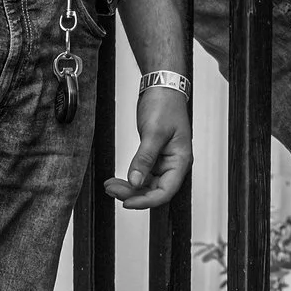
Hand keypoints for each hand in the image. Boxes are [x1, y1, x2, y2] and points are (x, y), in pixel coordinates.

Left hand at [106, 85, 191, 207]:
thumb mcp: (153, 132)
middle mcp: (174, 164)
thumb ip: (144, 159)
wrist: (162, 87)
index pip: (165, 191)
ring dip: (129, 187)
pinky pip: (143, 174)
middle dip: (133, 193)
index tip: (127, 202)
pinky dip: (130, 178)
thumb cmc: (165, 105)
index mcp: (180, 160)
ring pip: (147, 184)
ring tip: (110, 185)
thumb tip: (135, 182)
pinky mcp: (154, 156)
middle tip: (112, 190)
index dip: (146, 201)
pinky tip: (118, 179)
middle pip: (154, 190)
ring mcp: (164, 161)